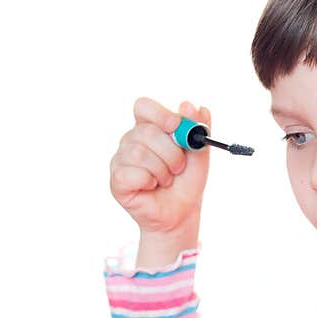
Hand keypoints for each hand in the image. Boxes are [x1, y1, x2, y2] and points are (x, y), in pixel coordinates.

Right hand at [109, 98, 211, 232]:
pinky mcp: (117, 180)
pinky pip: (131, 173)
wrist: (182, 212)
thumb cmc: (187, 181)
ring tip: (167, 180)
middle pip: (145, 131)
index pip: (143, 106)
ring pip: (139, 153)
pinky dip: (149, 181)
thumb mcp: (199, 153)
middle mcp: (131, 140)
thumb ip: (197, 129)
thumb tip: (191, 105)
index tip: (176, 126)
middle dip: (170, 152)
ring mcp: (121, 159)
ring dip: (162, 170)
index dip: (159, 114)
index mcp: (149, 127)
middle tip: (179, 167)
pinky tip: (152, 187)